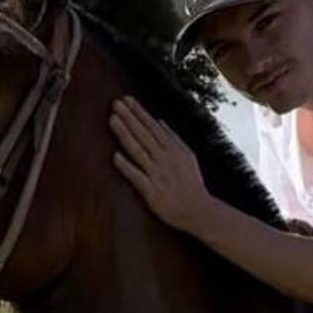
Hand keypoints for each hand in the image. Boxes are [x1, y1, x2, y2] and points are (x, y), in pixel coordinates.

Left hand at [110, 96, 209, 232]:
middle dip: (130, 118)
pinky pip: (137, 176)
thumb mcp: (188, 156)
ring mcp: (158, 175)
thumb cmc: (192, 185)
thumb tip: (161, 122)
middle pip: (144, 135)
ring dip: (125, 134)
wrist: (199, 211)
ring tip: (113, 119)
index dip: (139, 113)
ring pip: (139, 150)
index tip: (127, 100)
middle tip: (116, 103)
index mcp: (174, 150)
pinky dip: (126, 166)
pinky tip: (115, 156)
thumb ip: (174, 138)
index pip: (153, 127)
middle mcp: (165, 159)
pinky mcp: (152, 192)